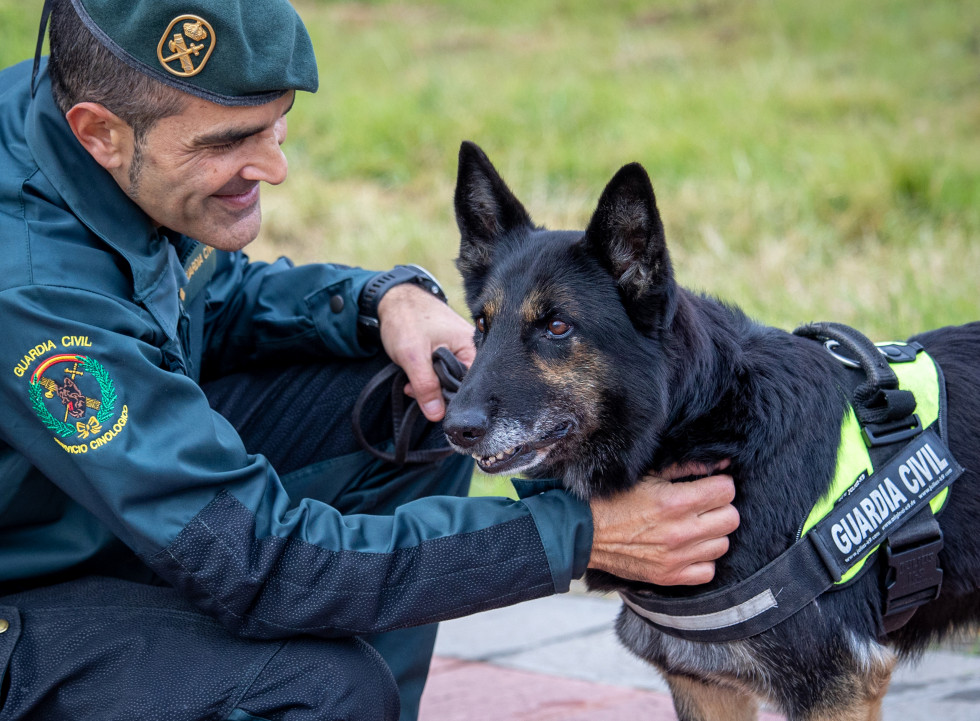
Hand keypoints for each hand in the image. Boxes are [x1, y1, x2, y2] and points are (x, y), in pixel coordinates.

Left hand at [377, 283, 475, 420]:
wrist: (392, 299)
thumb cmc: (407, 319)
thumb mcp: (413, 356)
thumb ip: (426, 386)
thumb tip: (437, 415)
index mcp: (471, 347)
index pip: (471, 385)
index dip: (453, 399)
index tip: (434, 406)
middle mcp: (470, 348)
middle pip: (461, 384)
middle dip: (437, 393)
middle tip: (415, 392)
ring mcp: (458, 350)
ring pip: (448, 380)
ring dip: (429, 386)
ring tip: (410, 383)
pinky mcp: (446, 352)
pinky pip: (441, 372)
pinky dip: (426, 378)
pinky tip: (412, 378)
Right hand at [587, 460, 737, 585]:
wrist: (585, 532)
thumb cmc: (614, 499)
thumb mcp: (648, 475)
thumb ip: (686, 468)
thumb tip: (720, 464)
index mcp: (674, 502)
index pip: (726, 491)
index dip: (720, 484)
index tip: (710, 485)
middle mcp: (680, 532)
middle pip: (731, 519)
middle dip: (721, 507)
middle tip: (705, 504)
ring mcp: (676, 557)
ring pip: (722, 544)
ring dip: (713, 533)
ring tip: (695, 525)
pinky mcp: (669, 576)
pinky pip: (708, 571)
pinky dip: (702, 559)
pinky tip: (690, 548)